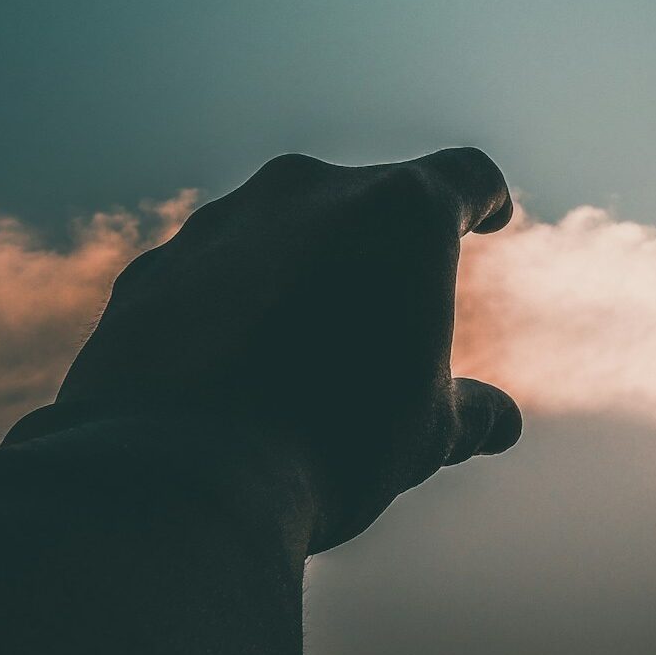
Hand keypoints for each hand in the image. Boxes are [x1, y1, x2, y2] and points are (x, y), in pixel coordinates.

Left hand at [9, 148, 521, 552]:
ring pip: (279, 230)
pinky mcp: (154, 269)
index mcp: (402, 213)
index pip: (466, 177)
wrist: (183, 477)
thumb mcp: (426, 435)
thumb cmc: (333, 444)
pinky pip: (208, 275)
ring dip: (301, 270)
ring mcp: (221, 224)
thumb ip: (468, 413)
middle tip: (392, 308)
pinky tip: (228, 368)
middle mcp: (309, 192)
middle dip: (384, 245)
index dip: (485, 198)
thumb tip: (501, 424)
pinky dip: (228, 306)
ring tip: (305, 348)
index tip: (489, 216)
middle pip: (368, 199)